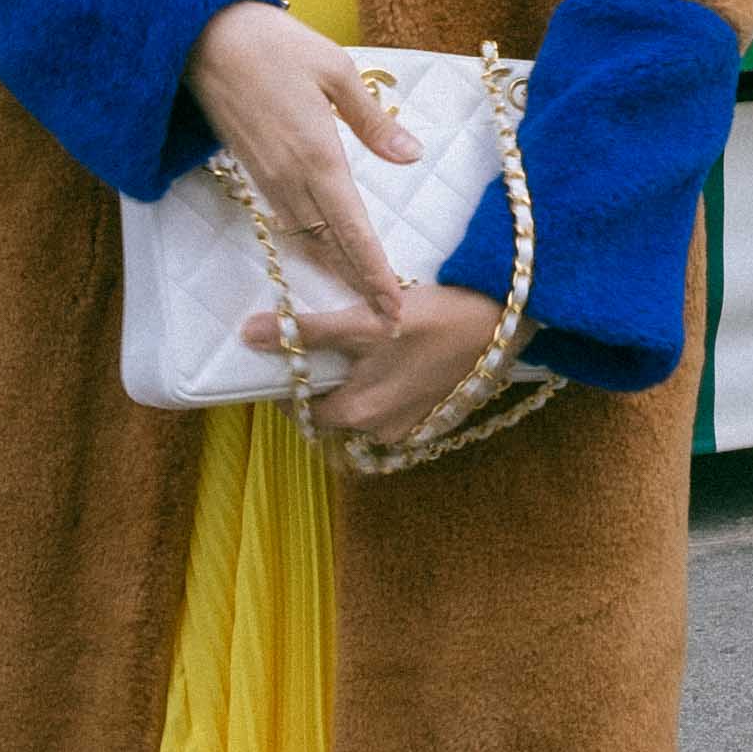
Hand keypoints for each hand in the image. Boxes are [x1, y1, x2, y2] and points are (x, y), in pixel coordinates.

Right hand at [184, 1, 420, 328]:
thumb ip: (373, 121)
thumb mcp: (337, 72)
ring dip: (335, 267)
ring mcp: (268, 177)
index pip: (353, 230)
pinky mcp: (253, 169)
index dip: (374, 273)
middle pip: (330, 246)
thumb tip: (411, 154)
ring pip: (307, 237)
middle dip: (359, 283)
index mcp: (318, 157)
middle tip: (387, 319)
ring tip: (362, 294)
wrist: (204, 38)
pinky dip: (311, 243)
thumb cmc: (275, 45)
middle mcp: (291, 178)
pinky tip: (324, 250)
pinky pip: (287, 220)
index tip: (393, 308)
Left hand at [265, 282, 533, 442]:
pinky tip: (391, 353)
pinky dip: (383, 383)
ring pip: (363, 406)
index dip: (288, 381)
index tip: (286, 353)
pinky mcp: (432, 413)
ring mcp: (409, 426)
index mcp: (358, 415)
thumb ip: (308, 332)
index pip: (301, 409)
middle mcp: (381, 432)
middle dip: (323, 379)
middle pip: (332, 409)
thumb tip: (249, 336)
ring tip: (357, 342)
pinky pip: (391, 404)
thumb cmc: (431, 319)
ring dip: (354, 381)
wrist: (503, 320)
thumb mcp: (363, 322)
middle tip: (321, 340)